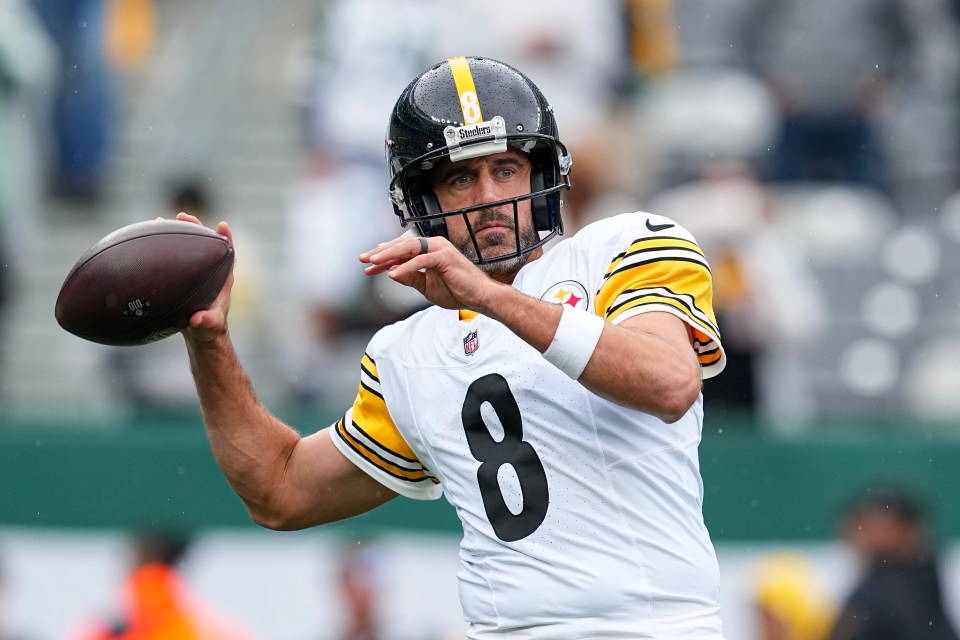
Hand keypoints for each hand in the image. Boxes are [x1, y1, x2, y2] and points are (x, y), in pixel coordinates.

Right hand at [175, 212, 234, 342]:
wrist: (200, 336)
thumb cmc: (209, 330)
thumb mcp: (209, 327)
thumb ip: (206, 322)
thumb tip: (197, 319)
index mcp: (222, 280)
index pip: (227, 255)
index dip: (226, 239)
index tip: (222, 226)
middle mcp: (210, 272)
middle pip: (206, 244)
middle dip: (198, 228)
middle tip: (184, 216)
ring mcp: (197, 273)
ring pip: (190, 249)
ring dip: (180, 233)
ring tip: (164, 220)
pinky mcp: (183, 278)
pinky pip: (175, 259)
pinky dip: (165, 249)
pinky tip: (148, 240)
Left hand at [359, 235, 502, 311]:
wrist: (481, 298)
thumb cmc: (459, 291)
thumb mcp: (427, 286)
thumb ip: (411, 278)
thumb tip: (393, 273)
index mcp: (430, 250)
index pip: (402, 251)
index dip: (384, 258)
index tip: (368, 266)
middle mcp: (434, 245)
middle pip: (402, 245)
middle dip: (381, 253)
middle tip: (364, 259)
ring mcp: (440, 249)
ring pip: (409, 248)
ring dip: (389, 255)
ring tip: (374, 263)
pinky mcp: (445, 257)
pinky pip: (421, 260)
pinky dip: (406, 267)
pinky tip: (393, 274)